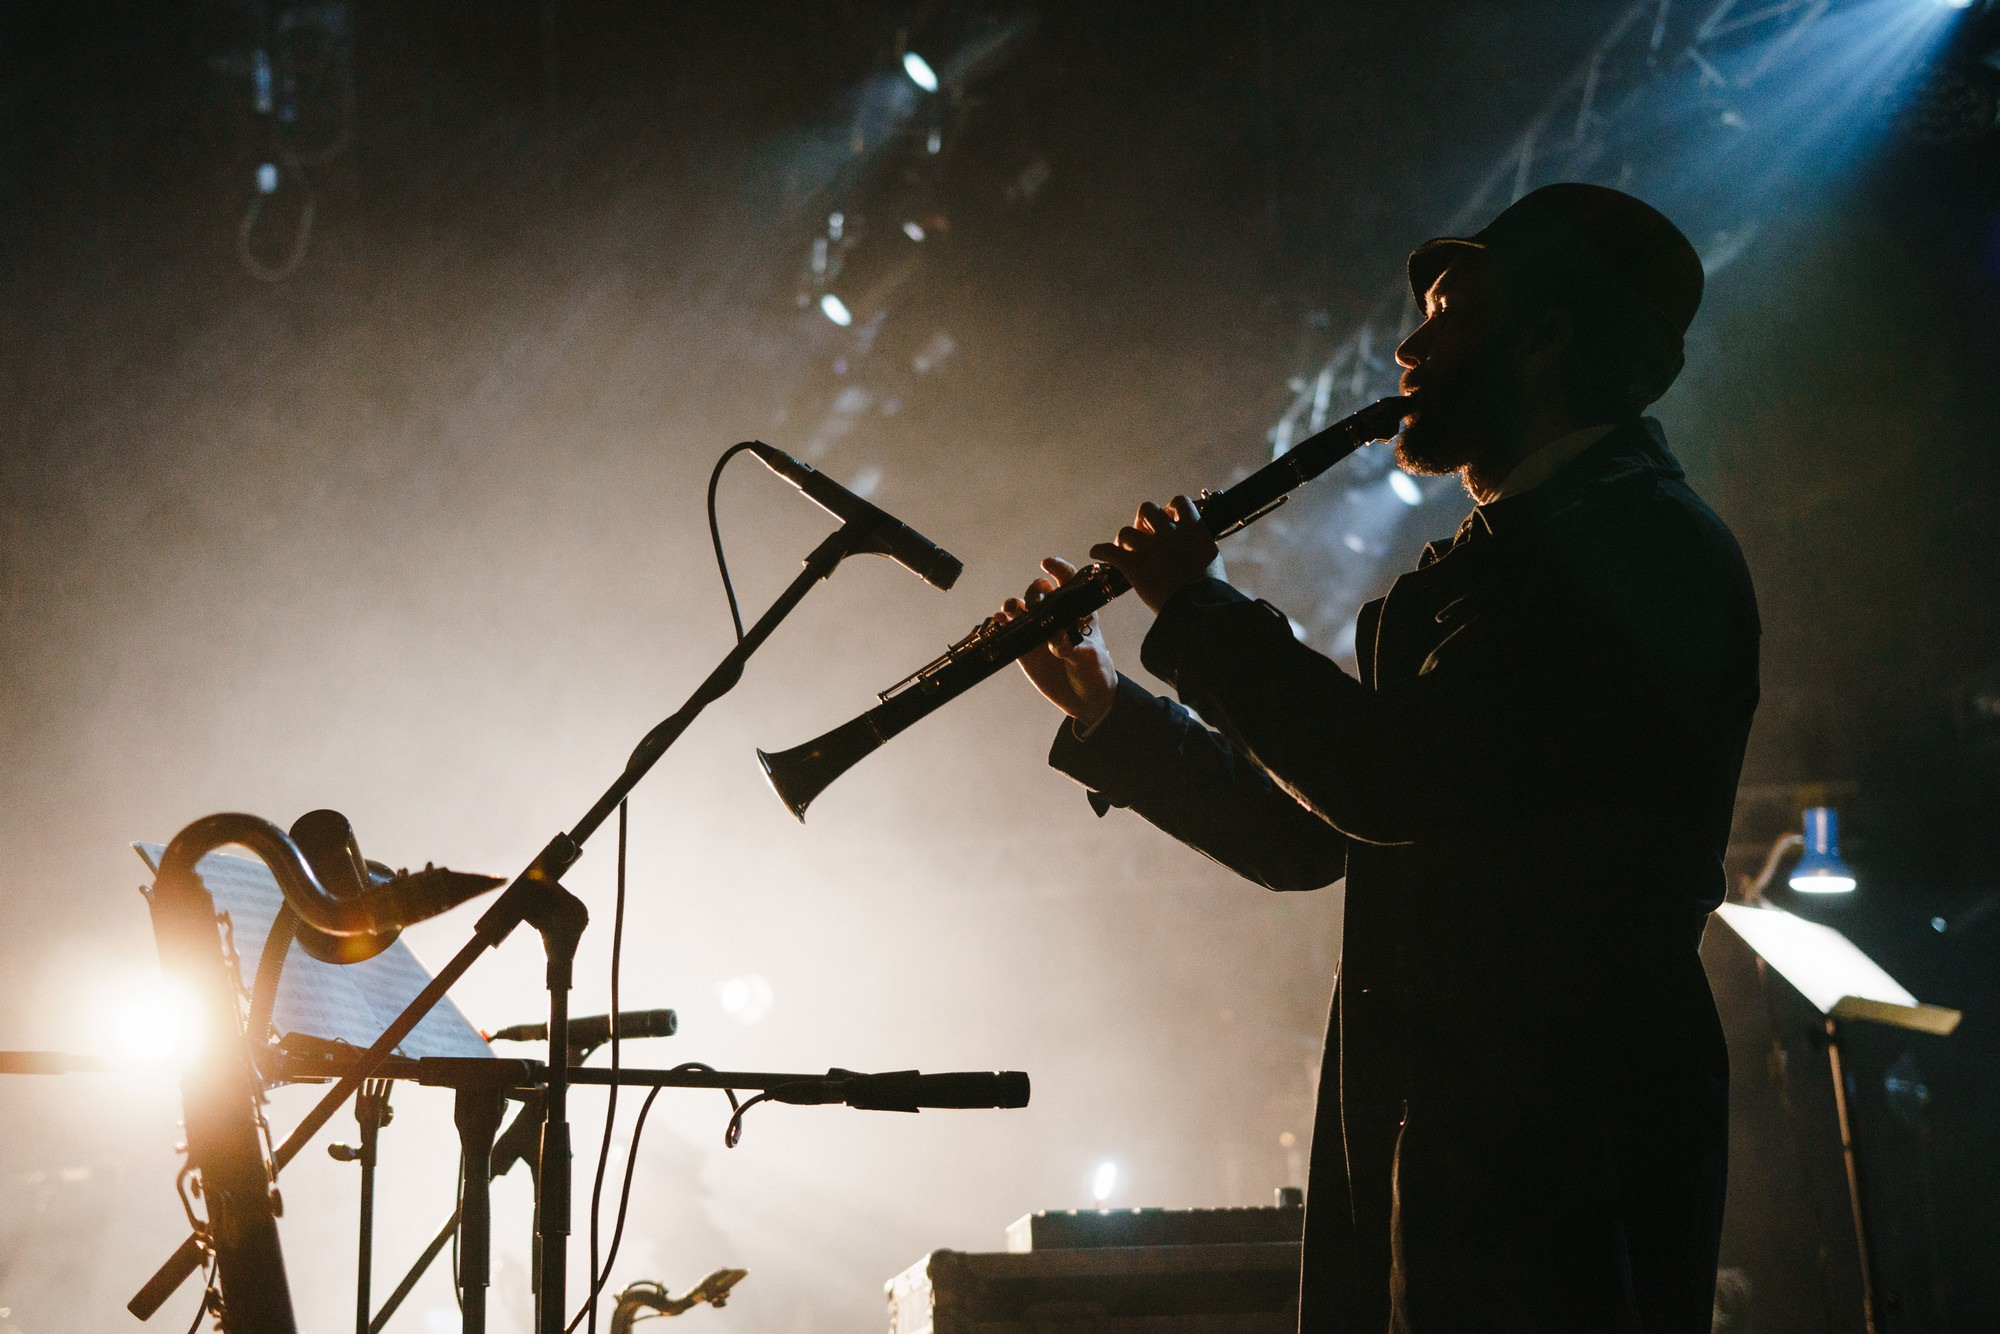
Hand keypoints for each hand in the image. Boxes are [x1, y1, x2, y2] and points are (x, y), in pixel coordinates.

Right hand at [999, 557, 1117, 726]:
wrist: (1085, 700)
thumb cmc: (1095, 673)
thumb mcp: (1089, 659)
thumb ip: (1072, 647)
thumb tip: (1056, 637)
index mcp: (1077, 611)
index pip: (1067, 581)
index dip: (1057, 568)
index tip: (1047, 564)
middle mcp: (1055, 616)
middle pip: (1039, 591)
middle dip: (1035, 592)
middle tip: (1037, 604)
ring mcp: (1037, 630)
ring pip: (1020, 606)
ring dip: (1014, 603)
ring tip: (1012, 609)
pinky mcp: (1024, 647)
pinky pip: (1008, 628)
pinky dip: (1001, 622)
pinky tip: (1000, 622)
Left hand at [1089, 495, 1225, 613]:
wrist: (1198, 608)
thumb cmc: (1211, 592)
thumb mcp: (1212, 561)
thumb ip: (1200, 548)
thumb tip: (1196, 552)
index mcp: (1193, 529)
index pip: (1179, 502)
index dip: (1171, 508)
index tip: (1170, 519)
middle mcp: (1169, 532)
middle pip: (1147, 509)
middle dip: (1143, 521)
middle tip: (1144, 535)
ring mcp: (1149, 547)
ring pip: (1126, 531)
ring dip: (1125, 540)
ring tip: (1126, 550)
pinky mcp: (1133, 565)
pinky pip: (1108, 550)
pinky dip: (1100, 550)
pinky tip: (1096, 553)